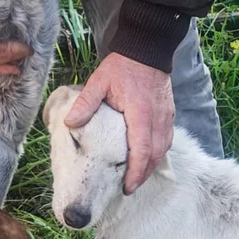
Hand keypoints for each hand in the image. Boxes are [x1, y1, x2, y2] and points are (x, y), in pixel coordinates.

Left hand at [64, 53, 173, 193]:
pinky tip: (146, 160)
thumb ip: (86, 103)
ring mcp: (167, 117)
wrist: (147, 50)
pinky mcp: (169, 115)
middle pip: (155, 155)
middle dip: (143, 175)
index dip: (136, 172)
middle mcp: (158, 118)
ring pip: (163, 149)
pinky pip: (166, 140)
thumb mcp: (99, 81)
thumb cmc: (122, 67)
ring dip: (151, 166)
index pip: (142, 149)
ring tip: (136, 178)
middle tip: (128, 188)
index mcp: (141, 113)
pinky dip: (157, 154)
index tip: (127, 187)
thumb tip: (69, 124)